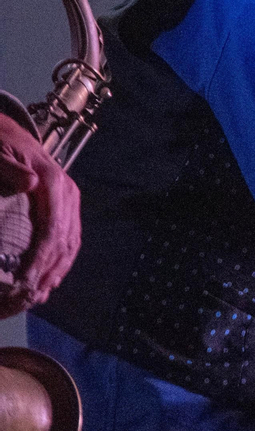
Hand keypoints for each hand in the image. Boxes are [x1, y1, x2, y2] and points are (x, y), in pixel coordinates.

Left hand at [0, 114, 80, 316]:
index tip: (24, 282)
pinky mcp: (66, 206)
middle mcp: (68, 194)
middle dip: (48, 272)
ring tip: (40, 295)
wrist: (9, 133)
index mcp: (54, 182)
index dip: (40, 259)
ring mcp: (70, 201)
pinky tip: (51, 279)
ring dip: (57, 271)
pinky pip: (70, 237)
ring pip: (71, 242)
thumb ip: (10, 167)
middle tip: (29, 297)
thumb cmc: (0, 144)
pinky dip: (63, 260)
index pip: (52, 229)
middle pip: (64, 241)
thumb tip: (30, 182)